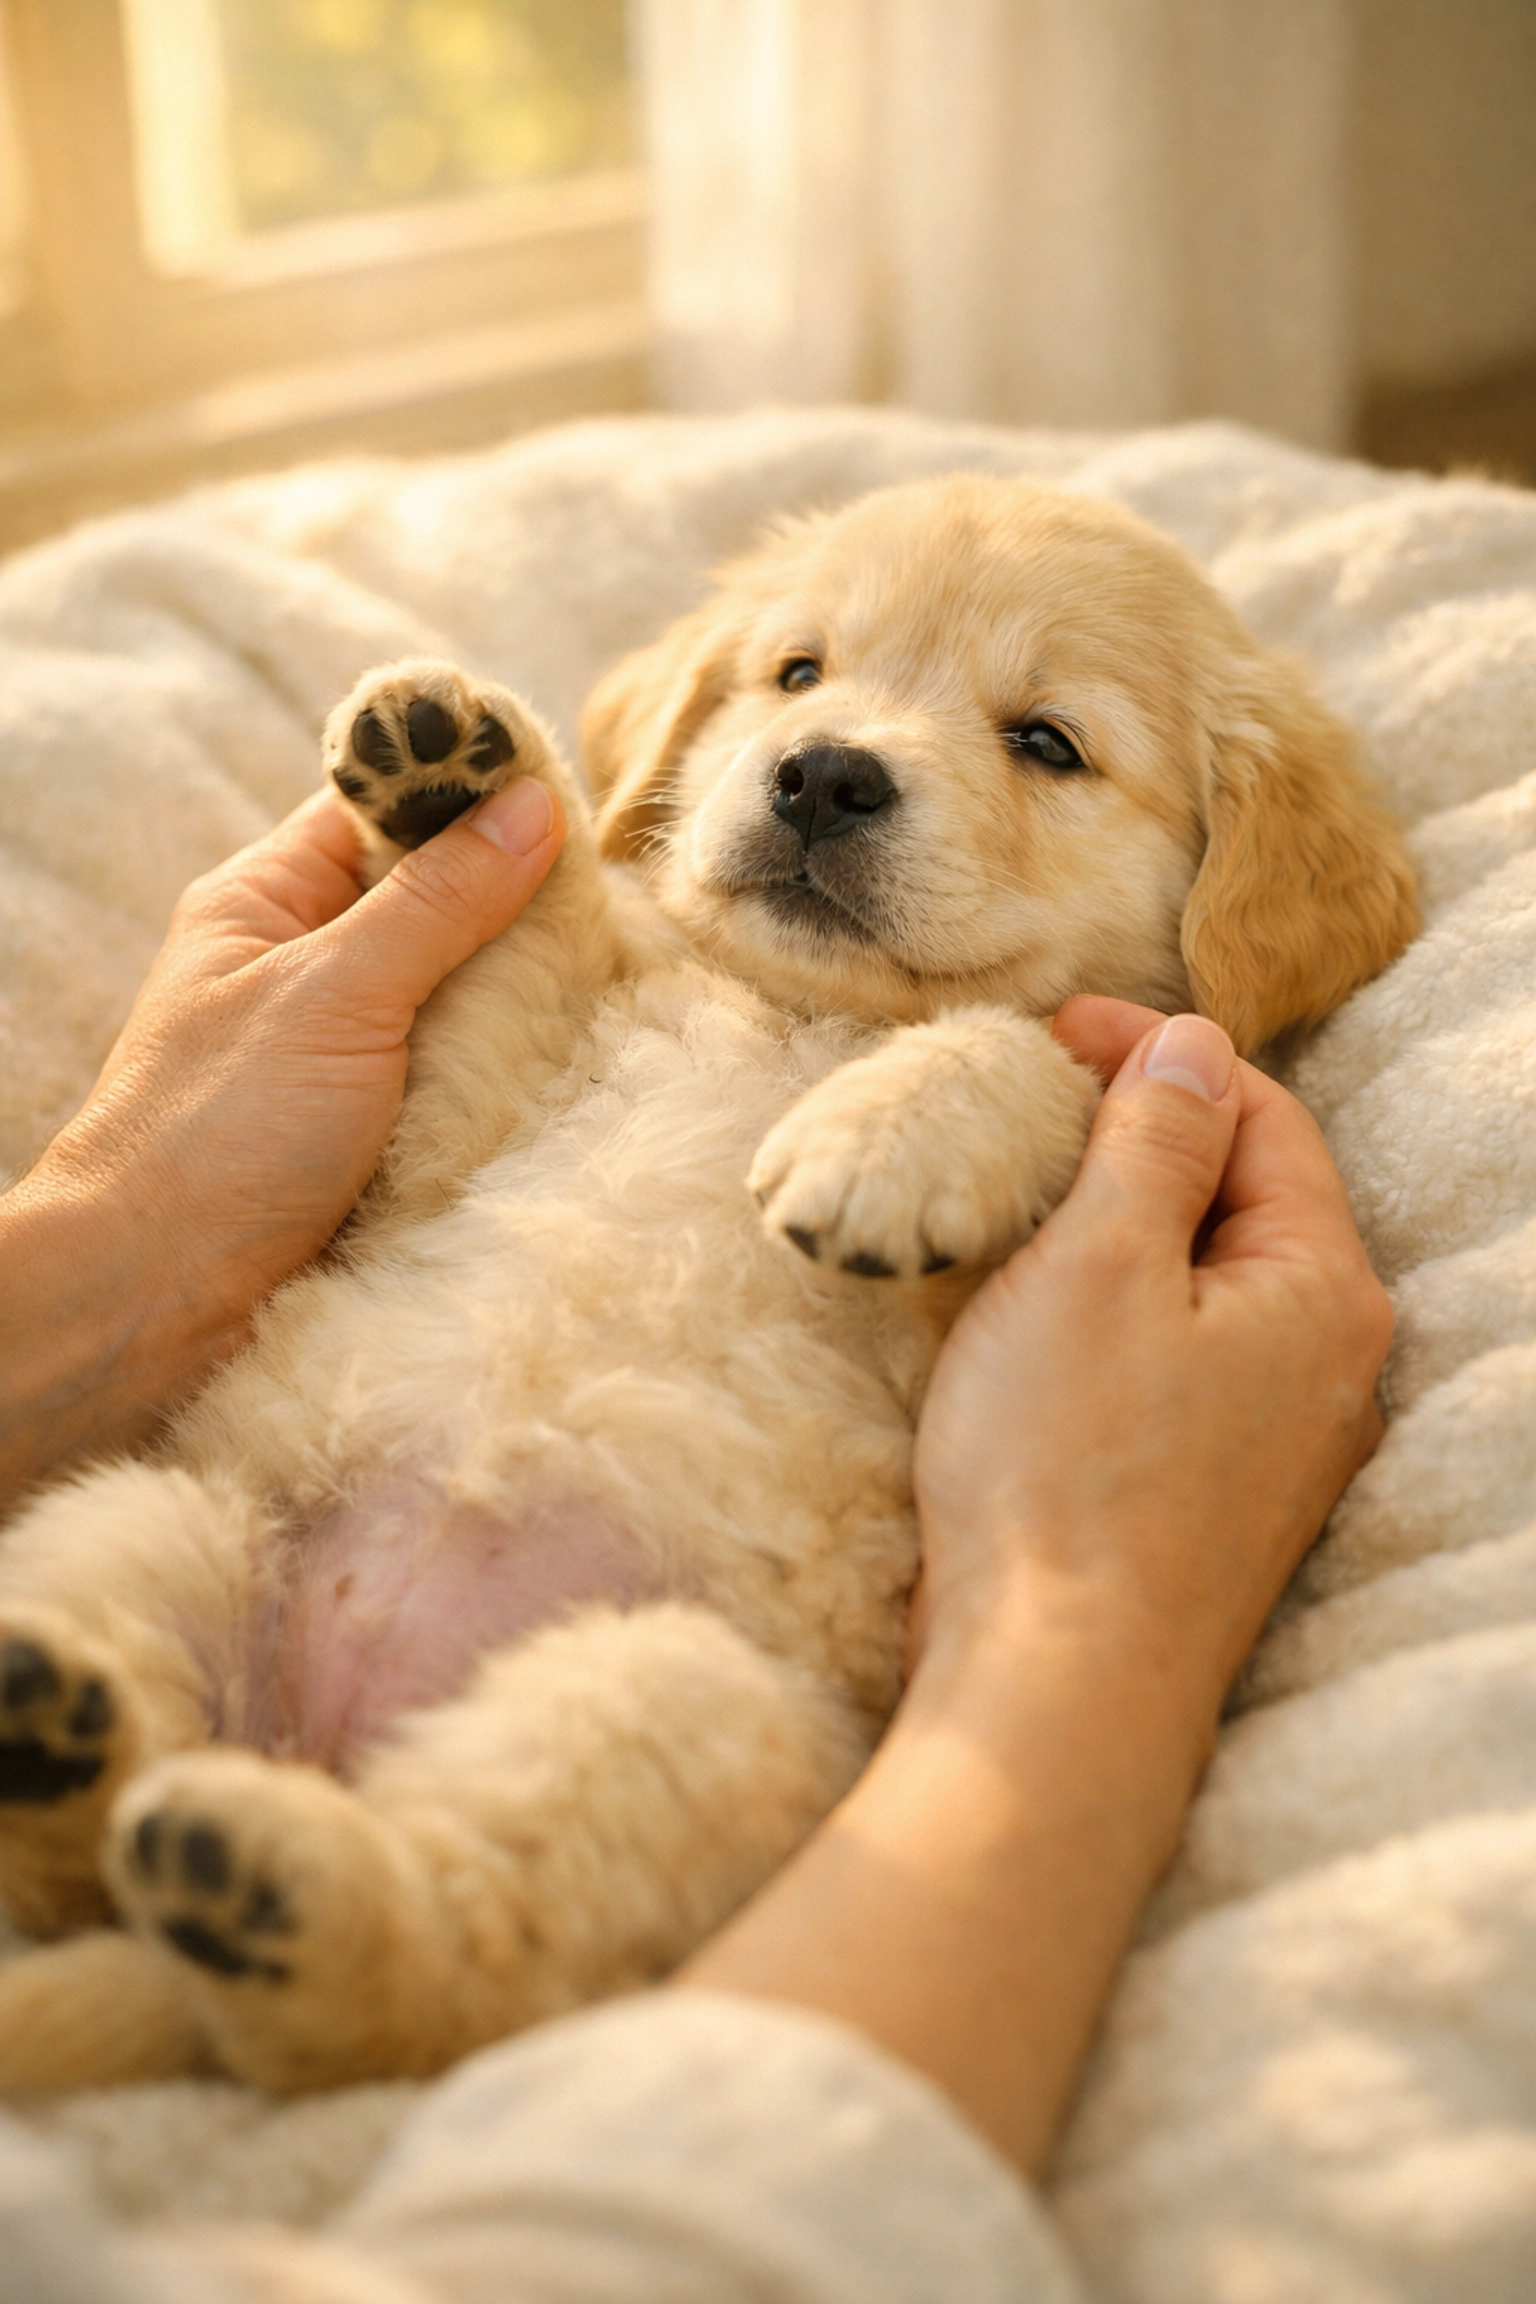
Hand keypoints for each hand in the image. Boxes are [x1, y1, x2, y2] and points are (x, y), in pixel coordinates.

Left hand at [0, 778, 562, 1502]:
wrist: (163, 1301)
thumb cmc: (221, 1131)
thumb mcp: (337, 991)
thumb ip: (440, 899)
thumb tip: (531, 803)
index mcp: (269, 900)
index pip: (381, 805)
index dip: (464, 790)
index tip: (562, 797)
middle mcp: (306, 964)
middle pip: (435, 897)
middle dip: (514, 901)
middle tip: (603, 907)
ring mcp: (346, 1048)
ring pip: (460, 987)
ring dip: (522, 992)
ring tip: (604, 983)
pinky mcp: (381, 1126)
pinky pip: (465, 1070)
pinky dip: (512, 1065)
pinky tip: (570, 1059)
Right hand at [685, 998, 1390, 2172]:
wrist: (1054, 1692)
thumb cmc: (1066, 1475)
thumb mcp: (1098, 1267)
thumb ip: (1155, 1143)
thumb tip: (1194, 1045)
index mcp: (1323, 1291)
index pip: (1260, 1116)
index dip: (1157, 1052)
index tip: (1053, 1031)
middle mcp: (1330, 1365)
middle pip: (1246, 1196)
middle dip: (1143, 1133)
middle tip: (1033, 1101)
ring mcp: (1280, 1440)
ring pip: (1210, 1280)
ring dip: (1127, 1222)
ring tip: (1027, 1195)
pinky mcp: (1219, 1495)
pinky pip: (1186, 1358)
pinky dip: (1122, 1306)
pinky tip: (1046, 1315)